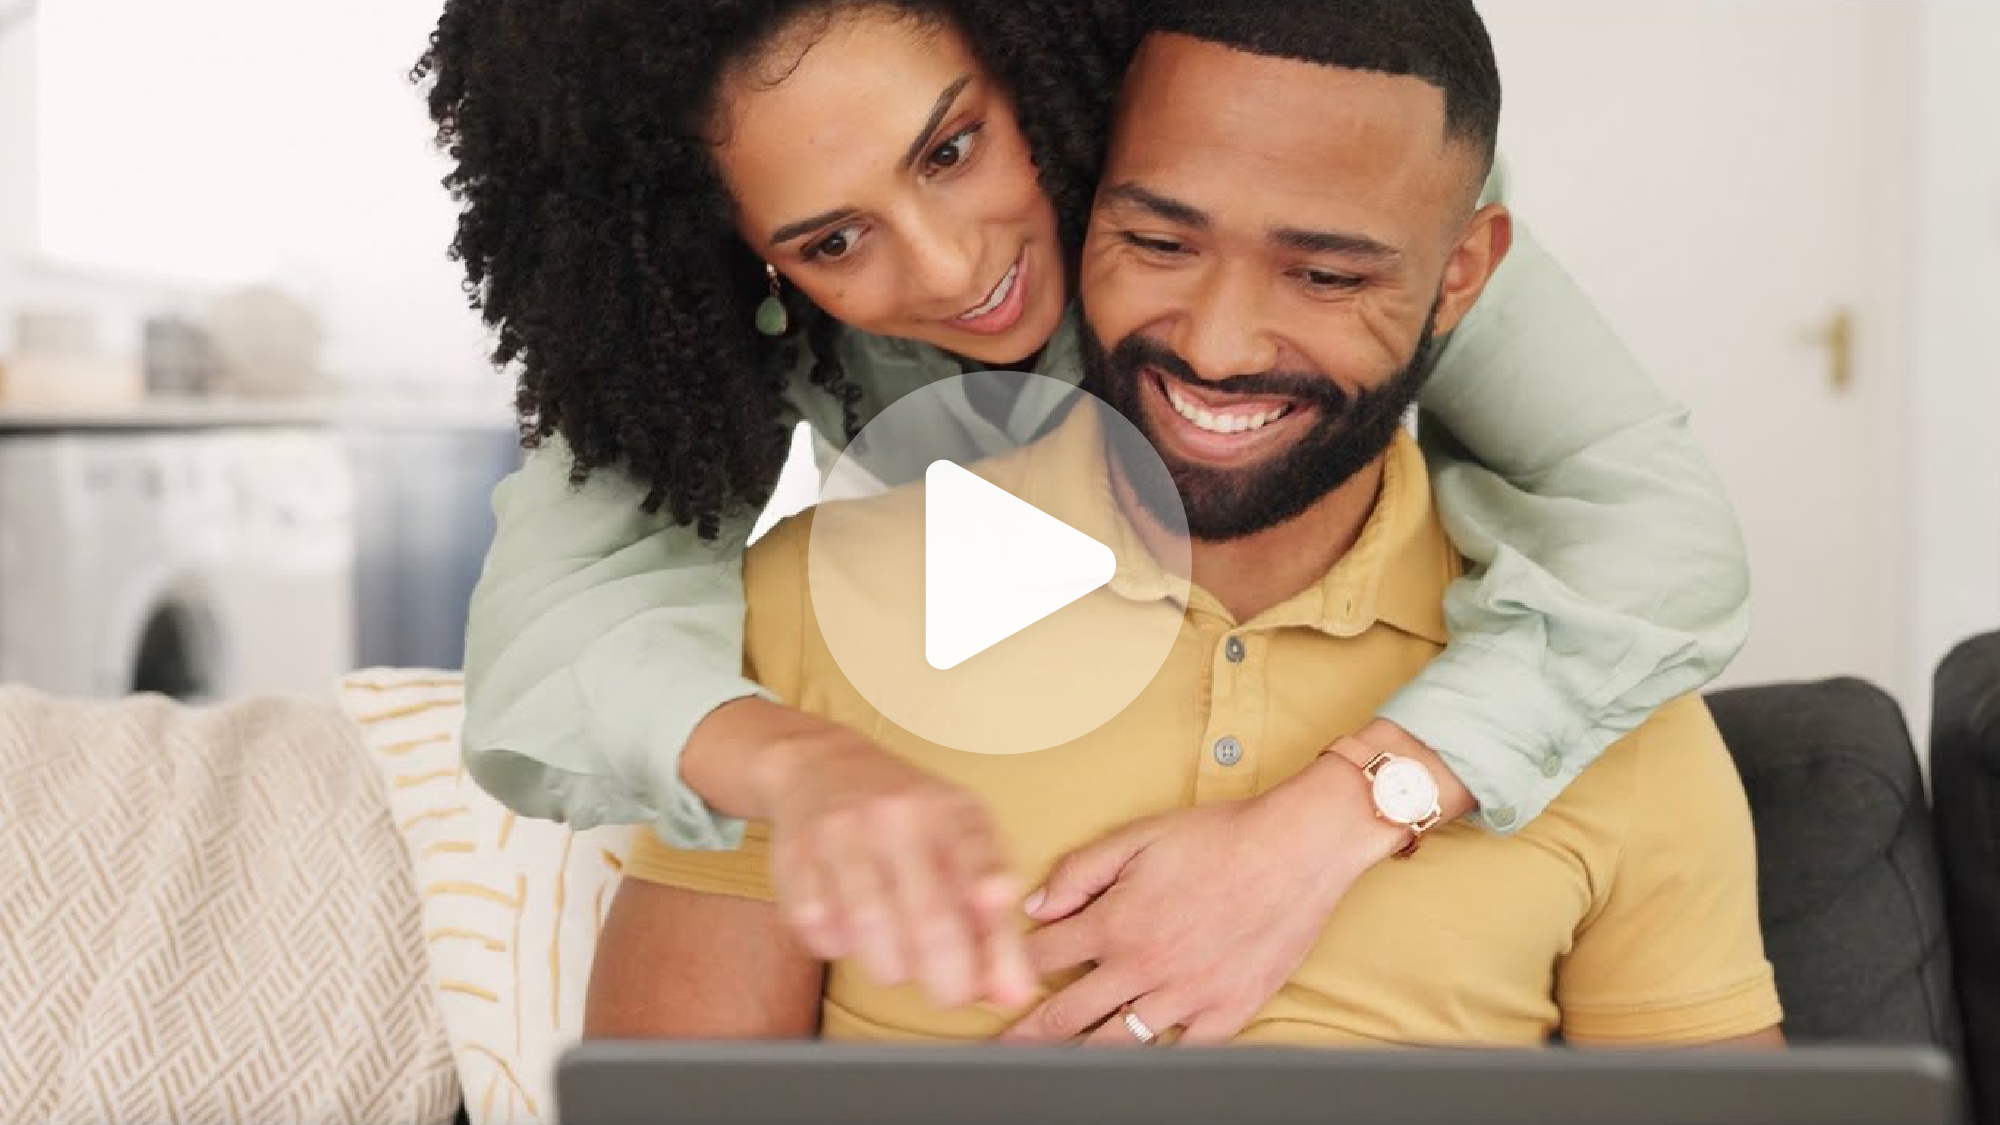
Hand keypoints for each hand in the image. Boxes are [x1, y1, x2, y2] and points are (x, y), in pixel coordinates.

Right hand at [751, 720, 1037, 1010]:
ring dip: (892, 968)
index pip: (979, 858)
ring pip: (871, 932)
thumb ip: (991, 918)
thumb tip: (1013, 994)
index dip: (991, 891)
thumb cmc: (909, 821)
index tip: (998, 915)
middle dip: (949, 978)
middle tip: (953, 996)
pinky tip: (851, 933)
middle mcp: (898, 816)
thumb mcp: (962, 841)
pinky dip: (840, 947)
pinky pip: (820, 930)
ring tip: (900, 963)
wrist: (823, 766)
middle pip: (929, 917)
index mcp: (951, 810)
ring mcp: (842, 834)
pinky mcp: (794, 858)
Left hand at [1001, 749, 1401, 1043]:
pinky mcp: (1226, 1011)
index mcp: (1116, 923)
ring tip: (1049, 1074)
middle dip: (1024, 1037)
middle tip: (998, 1055)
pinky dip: (1152, 1060)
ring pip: (1114, 1044)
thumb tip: (1036, 905)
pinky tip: (1131, 1067)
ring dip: (1077, 1058)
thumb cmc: (1221, 836)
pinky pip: (1179, 1052)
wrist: (1298, 848)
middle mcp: (1143, 968)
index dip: (1007, 971)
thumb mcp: (1138, 836)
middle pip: (1065, 1016)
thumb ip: (1080, 872)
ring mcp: (1185, 996)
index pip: (1041, 958)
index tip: (985, 987)